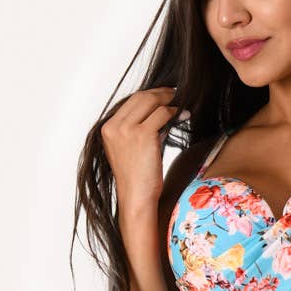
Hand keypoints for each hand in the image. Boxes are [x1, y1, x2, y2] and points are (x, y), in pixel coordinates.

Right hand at [100, 86, 185, 218]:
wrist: (136, 198)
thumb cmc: (137, 178)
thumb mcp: (131, 149)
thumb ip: (139, 129)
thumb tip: (161, 113)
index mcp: (107, 129)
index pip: (130, 101)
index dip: (149, 94)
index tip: (163, 94)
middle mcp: (114, 127)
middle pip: (140, 97)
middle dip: (160, 93)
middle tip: (175, 93)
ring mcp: (127, 130)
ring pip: (151, 102)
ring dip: (168, 100)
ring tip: (181, 103)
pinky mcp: (143, 135)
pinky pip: (162, 114)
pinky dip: (174, 112)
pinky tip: (183, 115)